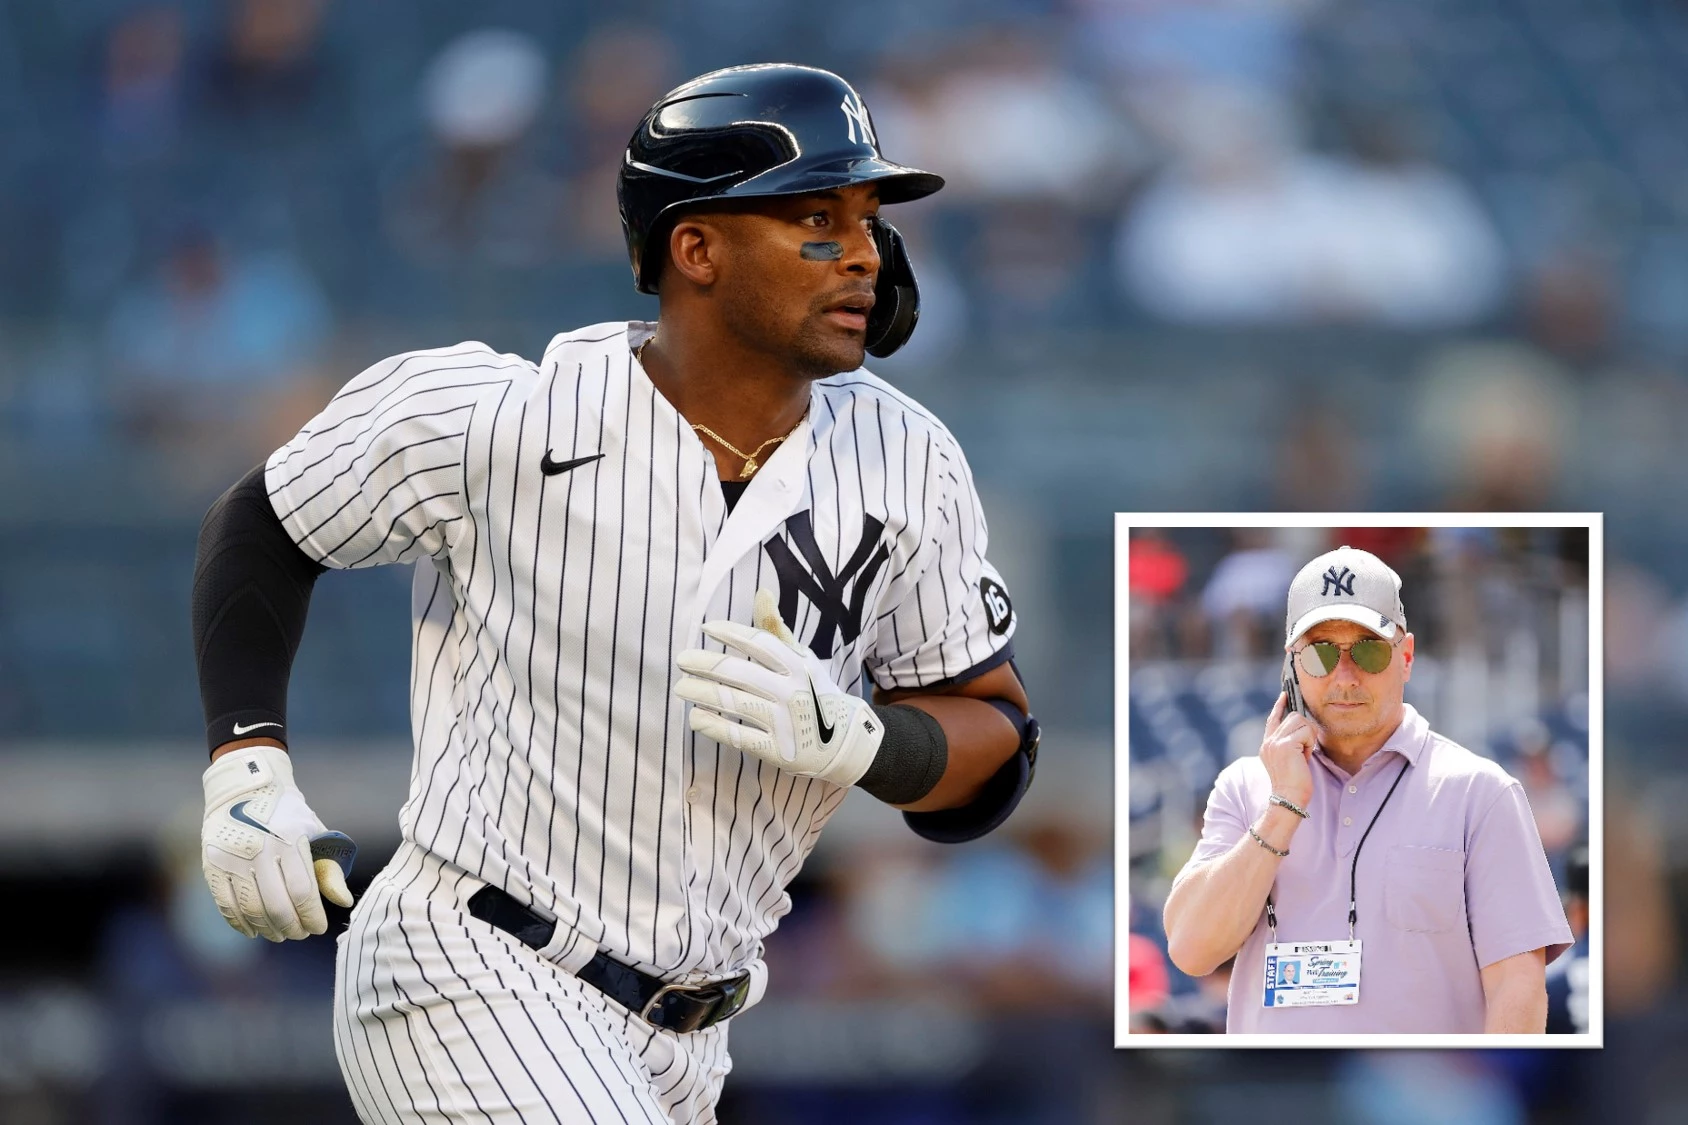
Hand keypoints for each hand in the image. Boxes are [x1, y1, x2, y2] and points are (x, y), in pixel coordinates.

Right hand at [201, 745, 355, 940]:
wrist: (245, 787)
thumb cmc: (287, 814)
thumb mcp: (314, 833)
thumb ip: (327, 869)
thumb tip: (343, 903)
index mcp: (290, 841)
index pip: (303, 893)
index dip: (312, 917)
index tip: (318, 928)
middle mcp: (260, 850)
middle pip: (278, 906)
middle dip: (292, 928)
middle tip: (299, 935)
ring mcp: (233, 859)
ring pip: (252, 910)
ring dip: (268, 930)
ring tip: (280, 934)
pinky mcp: (212, 865)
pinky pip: (226, 906)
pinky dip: (241, 924)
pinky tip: (254, 931)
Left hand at [675, 589, 882, 785]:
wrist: (843, 741)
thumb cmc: (813, 692)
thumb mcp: (802, 659)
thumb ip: (777, 630)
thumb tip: (761, 592)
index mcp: (797, 665)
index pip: (759, 642)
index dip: (729, 632)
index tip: (705, 628)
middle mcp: (790, 691)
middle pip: (739, 673)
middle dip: (705, 664)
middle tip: (681, 660)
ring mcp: (784, 721)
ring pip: (733, 703)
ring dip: (701, 693)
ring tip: (680, 688)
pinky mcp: (777, 749)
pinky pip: (737, 736)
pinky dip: (713, 725)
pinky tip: (695, 717)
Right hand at [1261, 691, 1315, 809]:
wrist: (1288, 797)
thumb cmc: (1294, 783)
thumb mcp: (1288, 759)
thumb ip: (1290, 743)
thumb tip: (1304, 727)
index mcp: (1267, 745)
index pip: (1273, 719)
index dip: (1279, 706)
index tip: (1284, 695)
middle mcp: (1269, 741)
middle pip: (1294, 717)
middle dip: (1305, 731)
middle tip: (1304, 751)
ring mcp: (1275, 742)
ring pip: (1301, 722)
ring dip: (1308, 737)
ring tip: (1304, 754)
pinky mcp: (1285, 744)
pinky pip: (1307, 732)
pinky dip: (1310, 744)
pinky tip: (1304, 757)